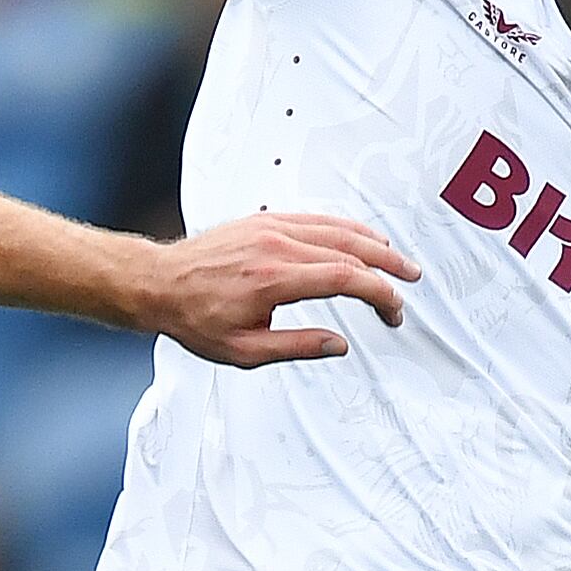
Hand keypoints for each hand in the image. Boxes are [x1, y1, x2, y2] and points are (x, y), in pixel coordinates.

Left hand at [144, 212, 418, 367]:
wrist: (159, 283)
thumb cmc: (195, 319)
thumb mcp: (243, 352)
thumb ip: (295, 348)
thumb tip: (339, 345)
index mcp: (273, 280)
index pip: (344, 279)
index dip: (378, 294)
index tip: (393, 311)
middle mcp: (276, 246)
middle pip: (349, 249)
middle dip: (386, 268)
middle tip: (411, 283)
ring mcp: (271, 227)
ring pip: (336, 229)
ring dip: (373, 244)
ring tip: (398, 261)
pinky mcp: (265, 219)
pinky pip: (316, 219)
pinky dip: (346, 228)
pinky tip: (363, 238)